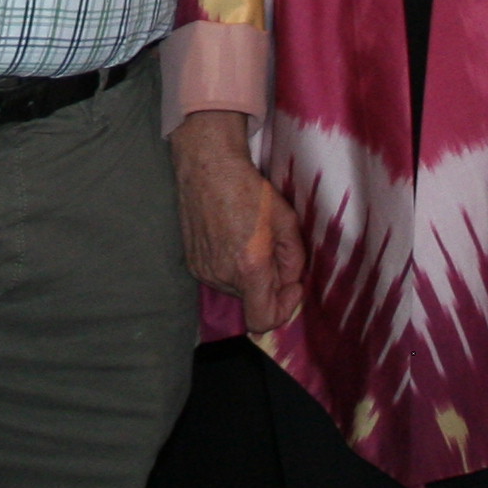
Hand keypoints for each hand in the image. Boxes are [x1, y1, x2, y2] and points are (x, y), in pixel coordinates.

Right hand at [173, 109, 305, 332]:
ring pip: (237, 290)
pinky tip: (232, 239)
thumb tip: (291, 281)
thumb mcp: (286, 220)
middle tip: (272, 250)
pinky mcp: (192, 263)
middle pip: (253, 301)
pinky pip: (220, 278)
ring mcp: (203, 270)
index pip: (263, 319)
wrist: (207, 167)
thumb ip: (294, 258)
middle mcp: (222, 275)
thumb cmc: (249, 189)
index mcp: (249, 266)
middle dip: (269, 283)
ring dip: (249, 275)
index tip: (291, 285)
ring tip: (250, 240)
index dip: (284, 309)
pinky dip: (231, 268)